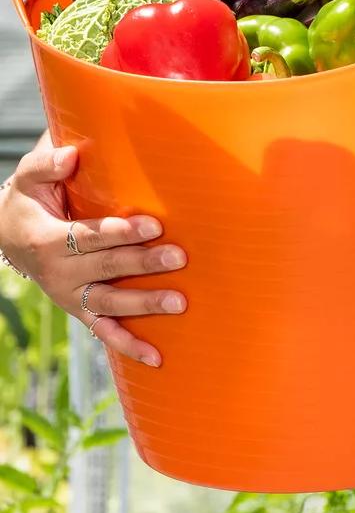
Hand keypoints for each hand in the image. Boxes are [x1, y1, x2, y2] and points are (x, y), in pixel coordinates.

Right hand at [0, 132, 187, 366]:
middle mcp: (59, 273)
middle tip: (180, 257)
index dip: (121, 233)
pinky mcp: (80, 310)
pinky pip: (104, 333)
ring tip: (180, 302)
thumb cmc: (30, 204)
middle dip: (144, 264)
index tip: (154, 226)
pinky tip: (157, 358)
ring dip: (145, 304)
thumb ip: (47, 164)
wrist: (11, 239)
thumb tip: (72, 154)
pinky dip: (129, 346)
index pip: (89, 237)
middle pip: (107, 270)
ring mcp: (71, 297)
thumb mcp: (29, 180)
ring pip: (110, 304)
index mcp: (48, 239)